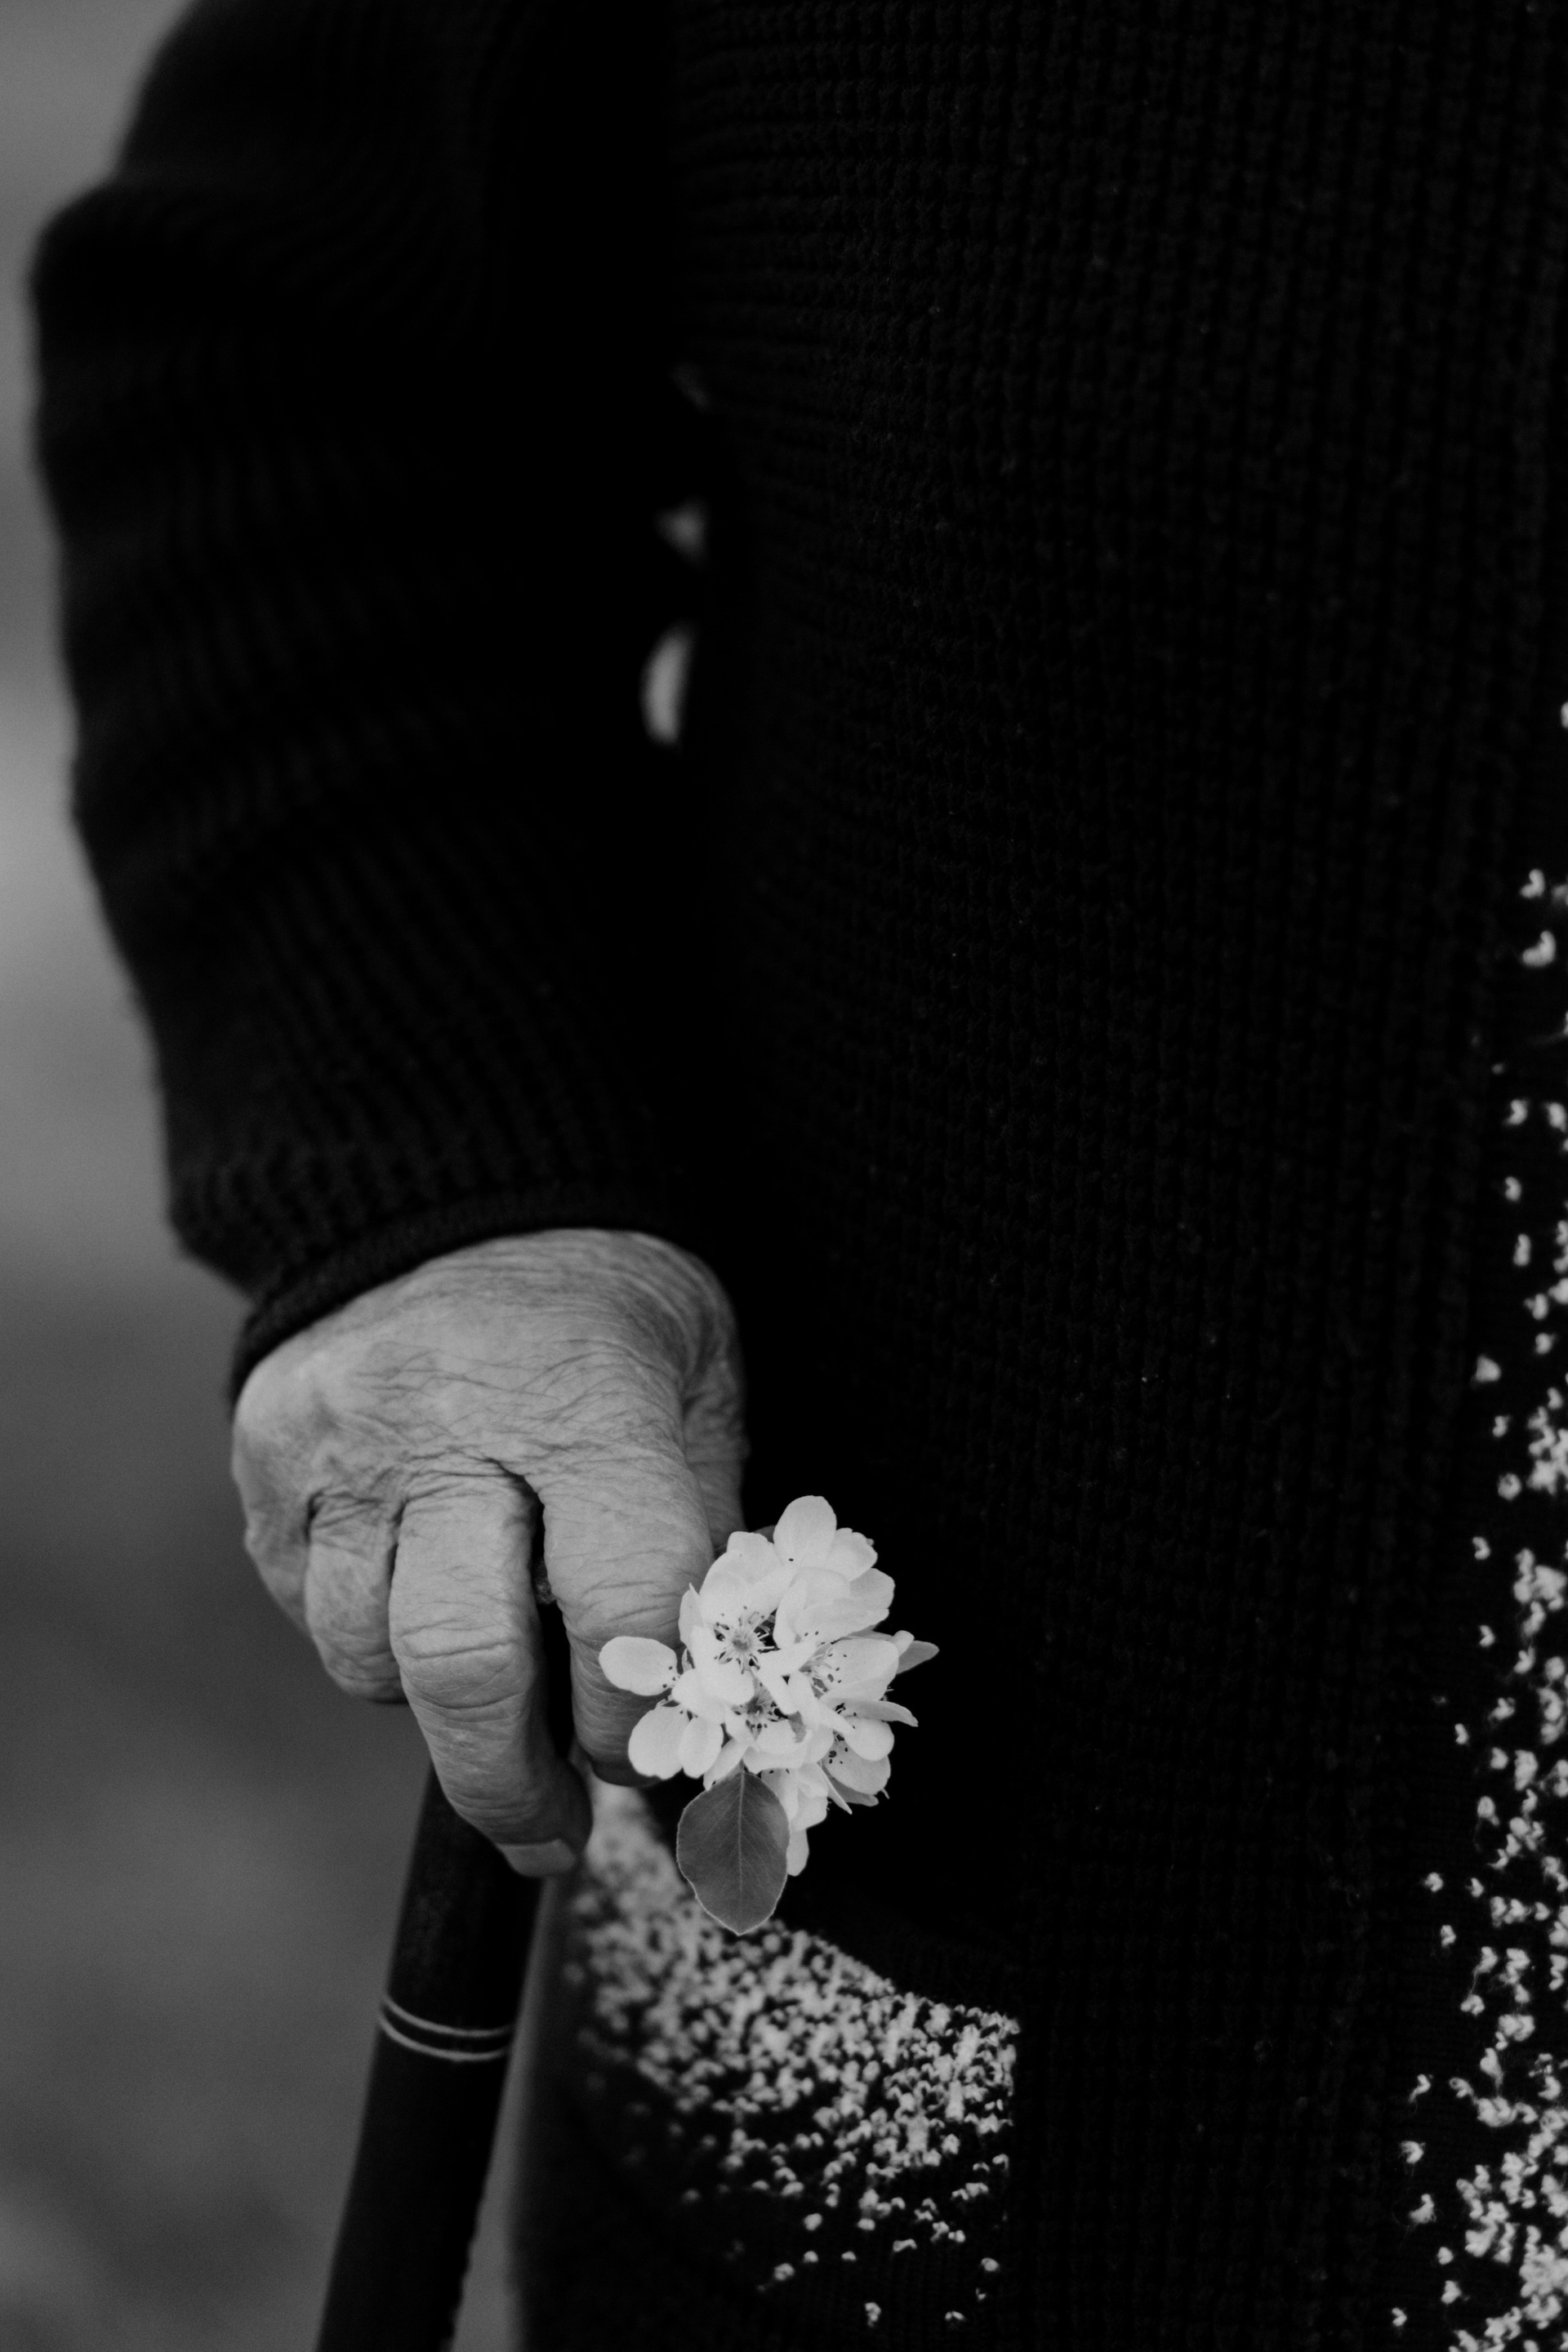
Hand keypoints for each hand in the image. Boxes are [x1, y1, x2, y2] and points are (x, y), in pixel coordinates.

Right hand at [231, 1229, 745, 1873]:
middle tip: (553, 1832)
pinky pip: (308, 1606)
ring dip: (435, 1705)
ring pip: (366, 1655)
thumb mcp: (701, 1391)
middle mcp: (447, 1422)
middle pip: (463, 1666)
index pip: (619, 1607)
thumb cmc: (609, 1310)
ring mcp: (338, 1441)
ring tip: (493, 1684)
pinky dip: (369, 1637)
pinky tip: (422, 1595)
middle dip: (512, 1785)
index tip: (652, 1756)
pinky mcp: (266, 1458)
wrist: (460, 1191)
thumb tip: (698, 1709)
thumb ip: (701, 1536)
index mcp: (586, 1399)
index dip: (639, 1718)